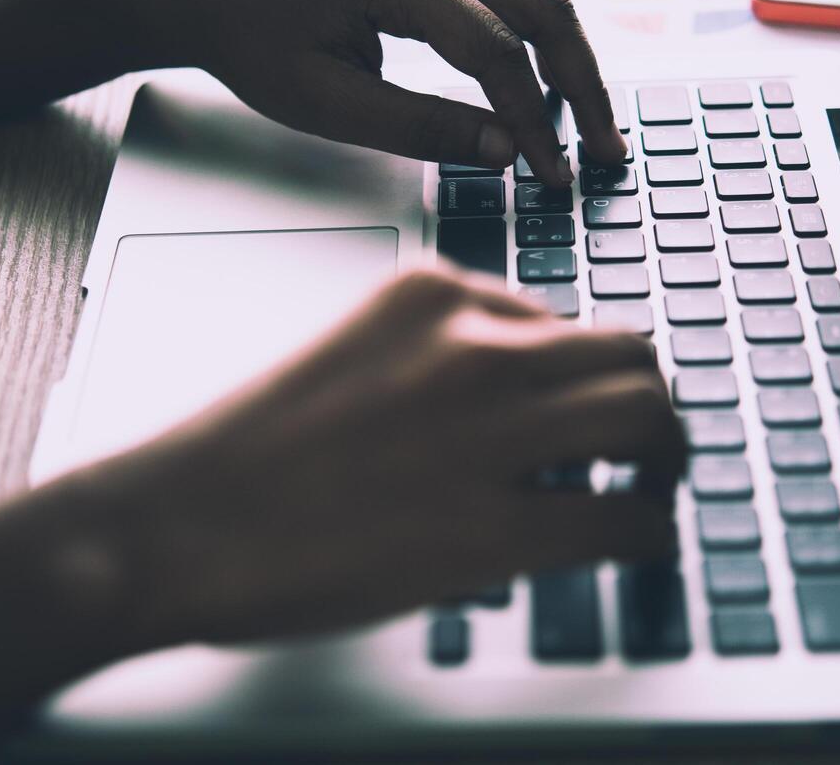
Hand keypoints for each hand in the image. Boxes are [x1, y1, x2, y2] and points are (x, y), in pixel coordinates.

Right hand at [74, 269, 683, 649]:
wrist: (175, 523)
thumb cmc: (245, 453)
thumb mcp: (352, 358)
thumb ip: (437, 365)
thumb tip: (515, 415)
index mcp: (434, 294)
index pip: (560, 320)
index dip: (577, 379)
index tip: (577, 416)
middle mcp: (475, 345)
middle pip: (629, 352)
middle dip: (646, 404)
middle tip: (644, 449)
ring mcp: (489, 430)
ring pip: (648, 416)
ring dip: (663, 458)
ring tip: (647, 490)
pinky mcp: (493, 524)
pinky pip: (627, 519)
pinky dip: (648, 532)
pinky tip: (630, 545)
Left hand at [153, 0, 628, 184]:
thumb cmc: (260, 48)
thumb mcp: (331, 105)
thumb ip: (422, 126)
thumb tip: (505, 149)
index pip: (495, 53)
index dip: (533, 121)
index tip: (552, 174)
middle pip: (542, 10)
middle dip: (582, 86)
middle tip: (606, 151)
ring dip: (572, 63)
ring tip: (592, 129)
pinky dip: (543, 46)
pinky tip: (553, 94)